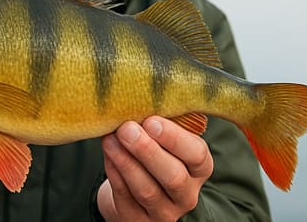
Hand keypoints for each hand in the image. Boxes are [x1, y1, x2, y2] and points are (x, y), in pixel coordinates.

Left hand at [97, 116, 213, 221]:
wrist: (134, 190)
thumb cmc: (154, 152)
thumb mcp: (165, 139)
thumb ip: (160, 123)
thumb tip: (138, 98)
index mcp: (199, 168)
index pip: (197, 155)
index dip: (175, 139)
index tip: (152, 121)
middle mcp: (187, 194)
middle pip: (173, 176)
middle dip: (148, 151)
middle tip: (127, 129)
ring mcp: (164, 212)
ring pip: (146, 189)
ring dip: (126, 161)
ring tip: (110, 139)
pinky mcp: (138, 220)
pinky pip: (125, 196)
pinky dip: (114, 172)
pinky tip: (108, 153)